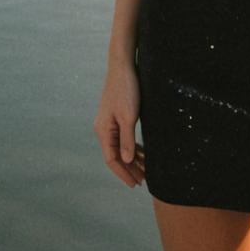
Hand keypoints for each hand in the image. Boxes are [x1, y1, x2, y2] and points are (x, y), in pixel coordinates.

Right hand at [93, 59, 145, 187]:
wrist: (123, 66)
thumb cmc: (126, 89)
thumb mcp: (129, 116)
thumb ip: (127, 139)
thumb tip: (127, 160)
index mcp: (103, 131)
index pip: (112, 160)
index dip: (124, 173)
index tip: (135, 184)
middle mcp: (104, 129)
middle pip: (116, 155)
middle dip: (129, 169)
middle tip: (143, 181)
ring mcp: (109, 123)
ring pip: (120, 147)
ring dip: (132, 159)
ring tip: (146, 170)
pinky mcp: (117, 116)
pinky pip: (123, 137)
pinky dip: (132, 146)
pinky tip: (142, 152)